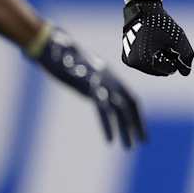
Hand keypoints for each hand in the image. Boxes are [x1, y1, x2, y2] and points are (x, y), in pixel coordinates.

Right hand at [31, 26, 146, 148]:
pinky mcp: (89, 86)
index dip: (137, 115)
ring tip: (128, 147)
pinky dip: (108, 125)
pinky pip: (103, 109)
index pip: (130, 98)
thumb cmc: (63, 57)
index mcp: (109, 76)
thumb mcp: (82, 70)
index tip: (141, 132)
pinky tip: (110, 140)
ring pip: (120, 109)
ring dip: (126, 129)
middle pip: (130, 103)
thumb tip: (95, 92)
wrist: (50, 45)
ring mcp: (100, 82)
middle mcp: (109, 78)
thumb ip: (91, 82)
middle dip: (137, 124)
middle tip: (143, 142)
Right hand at [122, 0, 193, 76]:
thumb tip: (185, 72)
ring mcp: (128, 60)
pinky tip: (150, 45)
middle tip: (164, 43)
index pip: (169, 69)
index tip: (170, 44)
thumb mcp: (179, 39)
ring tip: (157, 43)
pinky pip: (143, 65)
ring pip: (151, 69)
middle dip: (166, 60)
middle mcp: (134, 62)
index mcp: (145, 59)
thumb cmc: (162, 24)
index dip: (175, 57)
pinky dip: (150, 58)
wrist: (143, 9)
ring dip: (158, 60)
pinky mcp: (126, 57)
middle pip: (160, 71)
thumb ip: (187, 57)